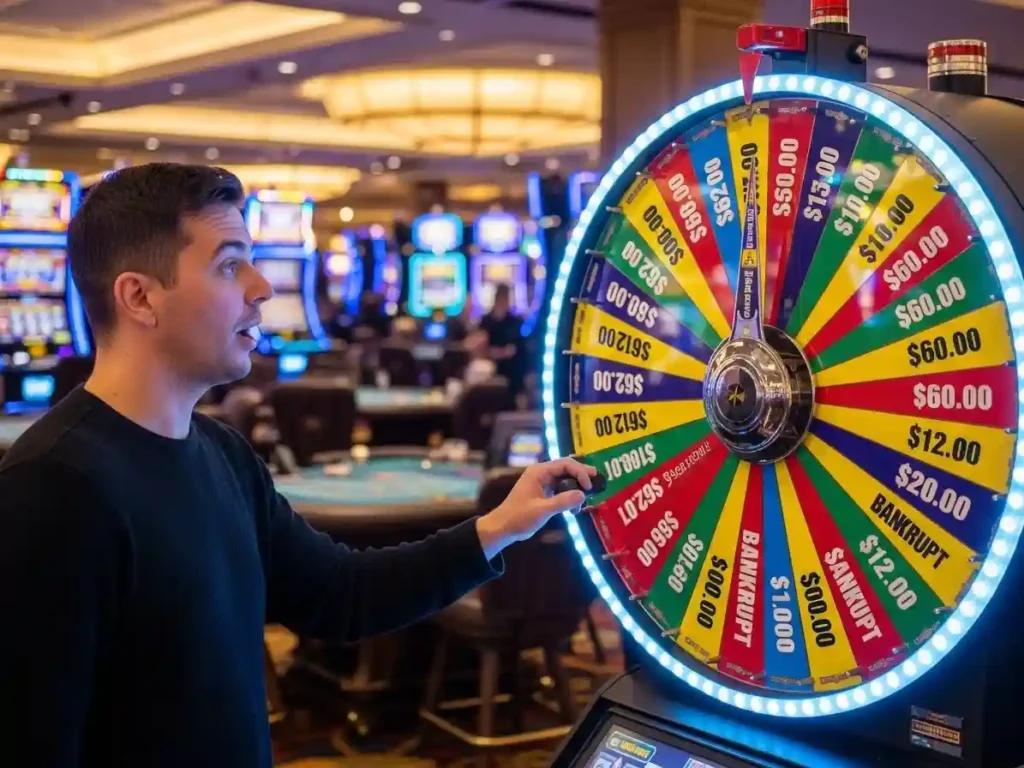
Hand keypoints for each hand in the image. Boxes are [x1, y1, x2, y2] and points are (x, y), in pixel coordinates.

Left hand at [475, 457, 597, 560]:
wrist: (503, 528)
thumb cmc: (519, 517)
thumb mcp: (542, 510)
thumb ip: (562, 502)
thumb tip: (583, 495)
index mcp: (539, 472)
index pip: (565, 464)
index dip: (580, 472)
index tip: (589, 486)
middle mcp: (541, 473)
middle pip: (567, 468)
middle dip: (582, 475)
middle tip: (598, 483)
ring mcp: (543, 482)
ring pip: (566, 479)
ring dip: (577, 488)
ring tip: (585, 500)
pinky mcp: (544, 492)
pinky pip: (562, 489)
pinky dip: (570, 496)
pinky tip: (574, 509)